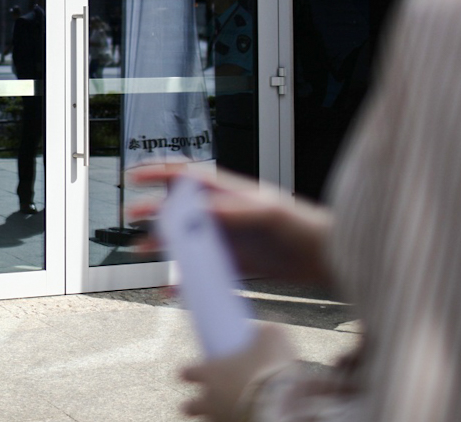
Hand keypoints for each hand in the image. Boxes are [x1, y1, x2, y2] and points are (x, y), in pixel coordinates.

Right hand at [128, 164, 333, 287]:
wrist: (327, 258)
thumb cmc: (305, 226)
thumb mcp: (269, 212)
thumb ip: (234, 210)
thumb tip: (200, 208)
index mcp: (229, 192)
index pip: (188, 175)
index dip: (160, 172)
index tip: (135, 177)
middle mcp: (223, 214)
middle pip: (179, 208)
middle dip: (153, 210)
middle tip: (133, 217)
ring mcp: (227, 239)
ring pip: (185, 239)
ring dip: (162, 244)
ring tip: (141, 250)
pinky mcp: (234, 264)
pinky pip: (202, 270)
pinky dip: (185, 280)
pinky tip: (173, 289)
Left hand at [180, 322, 294, 421]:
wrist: (283, 404)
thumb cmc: (271, 367)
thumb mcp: (272, 338)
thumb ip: (263, 334)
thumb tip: (262, 332)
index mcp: (211, 373)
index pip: (186, 373)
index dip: (190, 372)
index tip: (195, 370)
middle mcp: (210, 400)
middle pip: (189, 406)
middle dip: (195, 404)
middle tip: (210, 399)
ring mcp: (220, 419)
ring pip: (207, 420)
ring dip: (216, 415)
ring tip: (233, 410)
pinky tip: (248, 417)